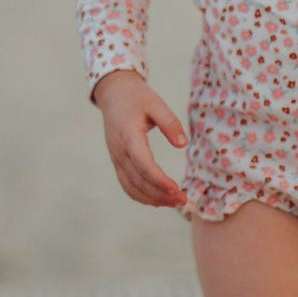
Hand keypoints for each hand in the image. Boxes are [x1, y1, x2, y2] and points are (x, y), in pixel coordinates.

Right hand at [92, 69, 187, 207]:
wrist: (114, 94)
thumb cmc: (137, 98)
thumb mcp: (156, 103)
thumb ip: (170, 123)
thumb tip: (183, 144)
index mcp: (129, 135)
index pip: (143, 164)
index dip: (159, 180)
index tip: (177, 189)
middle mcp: (119, 151)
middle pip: (139, 181)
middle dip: (161, 194)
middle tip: (184, 200)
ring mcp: (116, 158)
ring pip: (132, 187)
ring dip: (153, 199)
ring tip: (175, 202)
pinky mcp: (117, 161)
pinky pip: (127, 185)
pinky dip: (142, 196)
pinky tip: (158, 200)